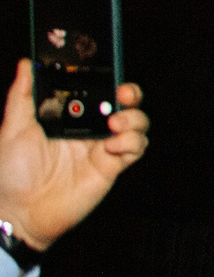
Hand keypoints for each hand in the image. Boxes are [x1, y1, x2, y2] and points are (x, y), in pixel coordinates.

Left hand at [0, 59, 150, 250]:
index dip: (108, 78)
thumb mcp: (13, 129)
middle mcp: (89, 129)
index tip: (109, 71)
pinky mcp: (111, 167)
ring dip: (134, 118)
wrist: (20, 212)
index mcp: (68, 117)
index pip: (96, 90)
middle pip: (124, 103)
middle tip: (122, 94)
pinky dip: (131, 142)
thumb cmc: (11, 174)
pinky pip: (136, 148)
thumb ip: (22, 96)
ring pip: (137, 123)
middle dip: (130, 93)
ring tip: (115, 124)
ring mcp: (102, 148)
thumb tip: (25, 64)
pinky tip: (112, 146)